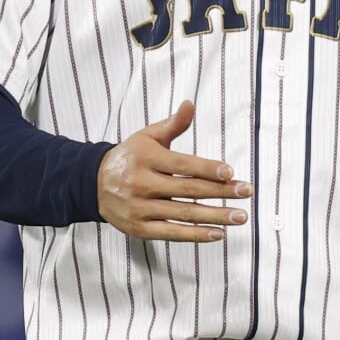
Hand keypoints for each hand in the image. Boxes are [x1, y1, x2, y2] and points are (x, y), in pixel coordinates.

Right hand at [97, 101, 251, 241]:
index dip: (208, 169)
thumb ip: (173, 124)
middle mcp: (142, 184)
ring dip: (215, 216)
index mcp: (147, 158)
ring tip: (240, 216)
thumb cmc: (130, 156)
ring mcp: (140, 209)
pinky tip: (218, 233)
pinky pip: (172, 234)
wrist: (94, 183)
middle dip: (221, 192)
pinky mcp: (139, 229)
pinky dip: (196, 235)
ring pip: (184, 214)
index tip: (231, 172)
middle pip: (188, 190)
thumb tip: (190, 104)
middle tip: (246, 192)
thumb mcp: (148, 136)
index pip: (183, 165)